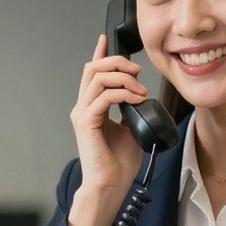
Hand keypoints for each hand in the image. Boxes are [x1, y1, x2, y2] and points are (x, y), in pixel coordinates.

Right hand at [67, 34, 146, 225]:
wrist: (110, 186)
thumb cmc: (118, 164)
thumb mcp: (131, 129)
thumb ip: (132, 111)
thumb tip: (142, 96)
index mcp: (91, 108)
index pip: (92, 74)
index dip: (99, 54)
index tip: (107, 39)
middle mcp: (83, 108)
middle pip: (93, 68)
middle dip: (116, 62)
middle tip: (136, 70)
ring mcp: (82, 114)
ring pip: (97, 78)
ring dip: (123, 78)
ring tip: (140, 90)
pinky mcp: (86, 123)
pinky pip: (103, 97)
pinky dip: (122, 94)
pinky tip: (135, 100)